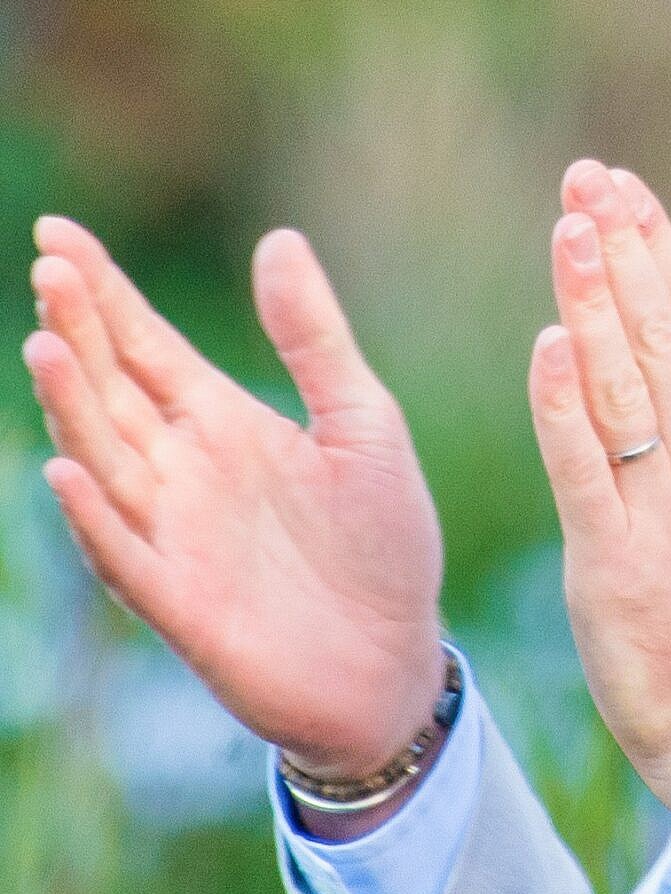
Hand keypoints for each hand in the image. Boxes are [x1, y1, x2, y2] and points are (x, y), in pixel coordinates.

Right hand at [22, 219, 446, 777]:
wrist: (399, 660)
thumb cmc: (383, 544)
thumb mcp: (366, 425)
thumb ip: (317, 340)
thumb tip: (278, 238)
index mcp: (224, 424)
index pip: (146, 345)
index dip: (102, 291)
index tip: (58, 233)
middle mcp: (183, 472)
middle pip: (114, 389)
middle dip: (80, 331)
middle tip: (52, 267)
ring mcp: (173, 535)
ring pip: (104, 461)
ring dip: (73, 407)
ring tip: (48, 345)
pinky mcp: (181, 601)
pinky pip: (125, 555)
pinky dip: (93, 516)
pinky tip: (68, 471)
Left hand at [531, 160, 670, 818]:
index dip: (659, 250)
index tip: (621, 186)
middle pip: (664, 339)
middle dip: (624, 252)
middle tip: (585, 177)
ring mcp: (667, 510)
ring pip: (626, 388)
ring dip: (595, 304)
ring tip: (570, 229)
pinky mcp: (615, 560)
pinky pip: (587, 470)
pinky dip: (566, 407)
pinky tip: (547, 345)